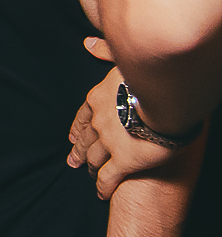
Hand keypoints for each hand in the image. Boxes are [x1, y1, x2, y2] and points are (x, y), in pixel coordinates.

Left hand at [67, 38, 185, 198]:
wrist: (165, 96)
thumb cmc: (148, 74)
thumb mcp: (123, 58)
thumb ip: (106, 51)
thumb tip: (87, 42)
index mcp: (98, 99)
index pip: (82, 116)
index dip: (76, 128)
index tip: (71, 137)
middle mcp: (99, 122)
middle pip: (84, 139)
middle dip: (78, 150)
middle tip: (72, 161)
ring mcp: (110, 142)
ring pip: (94, 158)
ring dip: (90, 167)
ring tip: (89, 174)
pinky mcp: (125, 160)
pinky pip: (109, 177)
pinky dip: (102, 187)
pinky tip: (100, 194)